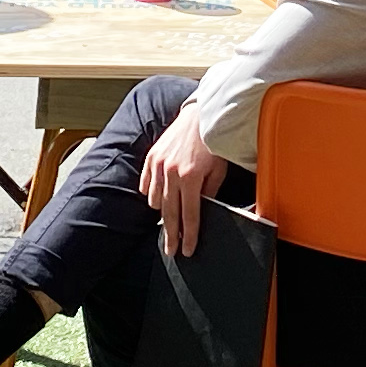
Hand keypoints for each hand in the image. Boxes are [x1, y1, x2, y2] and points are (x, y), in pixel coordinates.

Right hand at [139, 105, 224, 256]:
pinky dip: (150, 194)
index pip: (189, 215)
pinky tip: (157, 200)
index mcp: (191, 177)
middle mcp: (171, 172)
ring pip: (154, 200)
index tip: (187, 250)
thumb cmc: (213, 141)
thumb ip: (210, 192)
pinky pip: (145, 184)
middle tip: (171, 251)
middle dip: (171, 235)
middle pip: (169, 213)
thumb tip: (203, 212)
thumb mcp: (219, 170)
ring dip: (162, 212)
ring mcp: (158, 165)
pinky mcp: (151, 157)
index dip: (188, 235)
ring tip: (169, 222)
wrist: (200, 115)